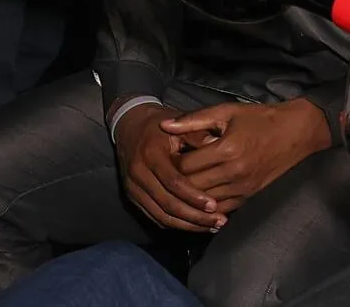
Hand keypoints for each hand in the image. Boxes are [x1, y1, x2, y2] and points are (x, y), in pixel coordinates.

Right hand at [114, 104, 234, 231]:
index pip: (174, 182)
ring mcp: (133, 188)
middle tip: (218, 221)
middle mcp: (138, 173)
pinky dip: (174, 224)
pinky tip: (193, 225)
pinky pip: (154, 217)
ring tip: (211, 226)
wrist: (130, 125)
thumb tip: (219, 146)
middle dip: (194, 217)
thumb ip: (198, 135)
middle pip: (168, 204)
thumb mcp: (179, 123)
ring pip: (161, 216)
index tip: (214, 205)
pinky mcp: (132, 197)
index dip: (194, 196)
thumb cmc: (160, 125)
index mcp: (151, 154)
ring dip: (187, 225)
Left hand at [163, 98, 330, 202]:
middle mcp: (233, 173)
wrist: (294, 133)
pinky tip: (196, 202)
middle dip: (176, 182)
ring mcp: (241, 188)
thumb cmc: (259, 118)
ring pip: (203, 203)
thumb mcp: (227, 111)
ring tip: (178, 186)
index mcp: (226, 149)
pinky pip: (219, 211)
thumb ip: (194, 120)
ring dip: (189, 197)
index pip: (186, 166)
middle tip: (167, 173)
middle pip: (191, 187)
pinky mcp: (248, 198)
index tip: (165, 156)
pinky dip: (205, 209)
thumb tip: (164, 125)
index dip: (171, 162)